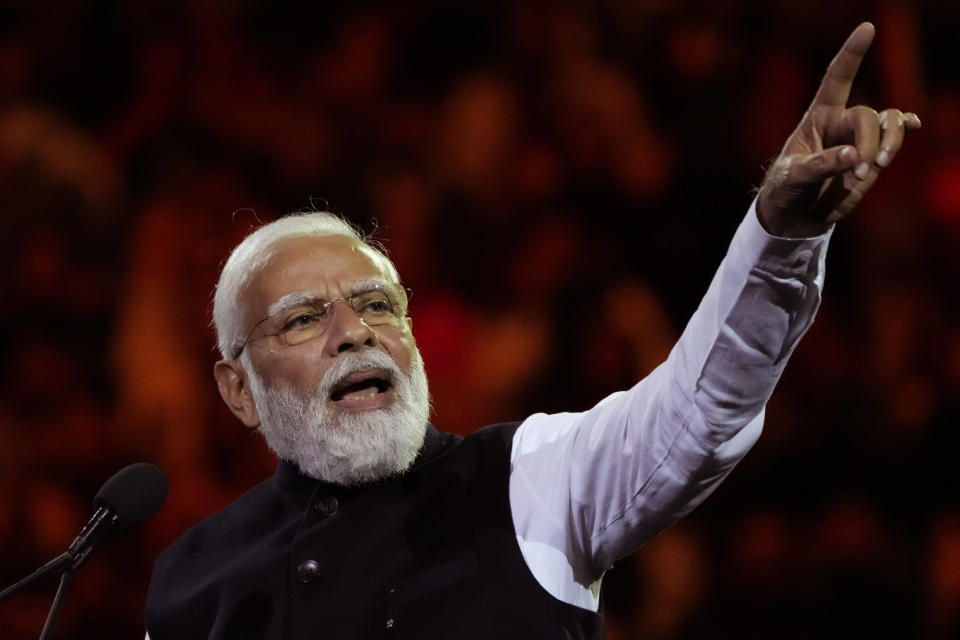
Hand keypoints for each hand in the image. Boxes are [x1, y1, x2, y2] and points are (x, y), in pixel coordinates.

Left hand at [757, 22, 921, 236]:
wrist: (795, 214)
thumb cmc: (786, 189)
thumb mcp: (793, 177)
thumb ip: (820, 165)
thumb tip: (852, 156)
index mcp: (817, 116)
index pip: (837, 79)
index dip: (852, 54)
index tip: (867, 28)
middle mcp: (842, 121)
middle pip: (868, 117)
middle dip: (869, 143)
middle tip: (859, 172)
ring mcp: (861, 138)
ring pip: (890, 123)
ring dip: (888, 145)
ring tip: (873, 169)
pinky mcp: (873, 155)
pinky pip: (896, 136)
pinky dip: (905, 131)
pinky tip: (915, 126)